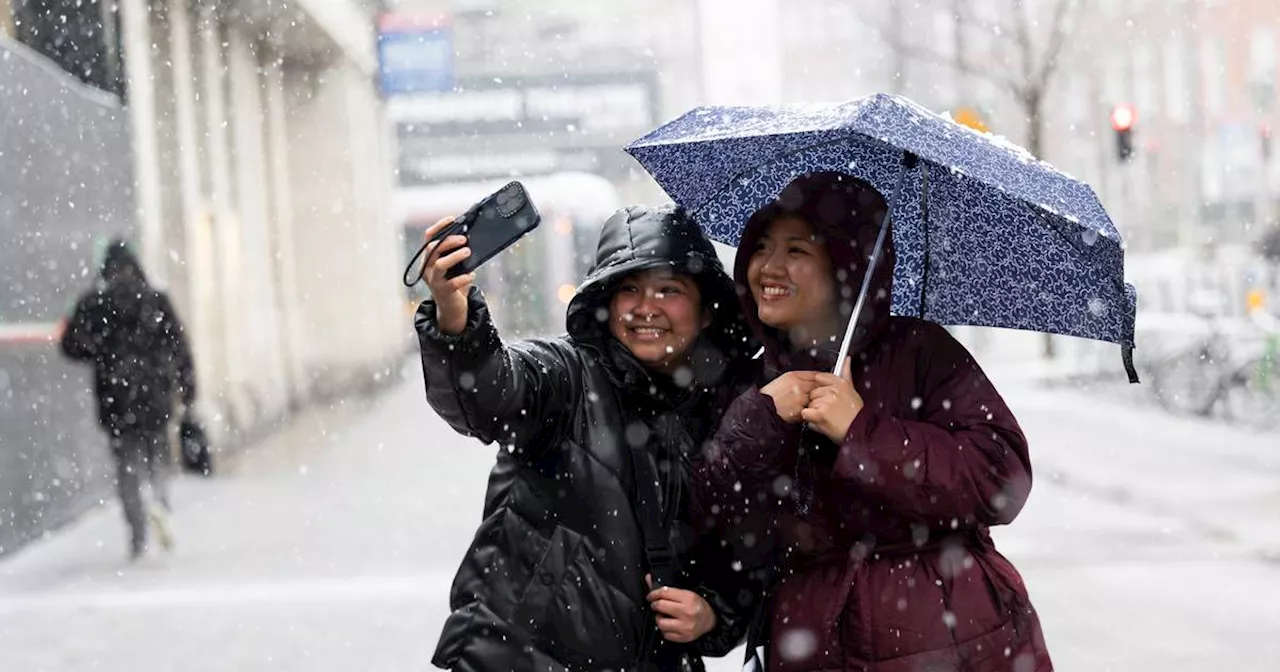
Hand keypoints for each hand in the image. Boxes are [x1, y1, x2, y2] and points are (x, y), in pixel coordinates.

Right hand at [421, 217, 475, 334]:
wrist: (451, 308)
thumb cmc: (454, 282)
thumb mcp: (454, 266)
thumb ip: (457, 253)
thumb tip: (470, 237)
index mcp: (429, 259)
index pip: (428, 238)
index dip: (439, 227)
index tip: (452, 219)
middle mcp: (428, 268)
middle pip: (433, 249)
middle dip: (448, 241)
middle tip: (464, 239)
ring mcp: (434, 281)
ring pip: (440, 265)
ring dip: (455, 256)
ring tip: (468, 252)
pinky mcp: (443, 292)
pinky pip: (452, 283)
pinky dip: (464, 278)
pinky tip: (472, 275)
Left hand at [646, 575, 716, 643]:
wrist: (710, 619)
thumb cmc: (697, 605)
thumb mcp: (685, 592)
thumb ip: (666, 588)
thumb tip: (649, 579)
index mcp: (688, 598)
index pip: (664, 593)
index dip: (653, 593)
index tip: (650, 596)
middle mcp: (687, 612)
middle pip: (660, 606)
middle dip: (654, 605)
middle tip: (656, 605)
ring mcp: (685, 626)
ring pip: (660, 622)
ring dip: (659, 619)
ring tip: (663, 616)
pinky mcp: (683, 637)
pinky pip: (665, 634)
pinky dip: (665, 629)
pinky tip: (669, 625)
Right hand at [760, 371, 820, 422]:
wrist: (761, 409)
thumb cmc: (769, 396)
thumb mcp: (782, 380)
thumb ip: (797, 379)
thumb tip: (811, 380)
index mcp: (793, 376)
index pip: (816, 375)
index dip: (821, 380)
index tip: (824, 383)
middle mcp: (798, 386)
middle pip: (819, 387)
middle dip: (820, 392)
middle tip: (820, 396)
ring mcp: (800, 399)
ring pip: (816, 400)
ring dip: (816, 403)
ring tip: (809, 405)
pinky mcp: (800, 411)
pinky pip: (811, 411)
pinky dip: (810, 412)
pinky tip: (804, 412)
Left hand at [800, 357, 864, 441]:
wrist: (859, 431)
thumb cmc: (856, 414)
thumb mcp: (852, 391)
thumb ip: (846, 373)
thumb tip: (846, 358)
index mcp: (841, 384)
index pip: (820, 377)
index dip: (820, 388)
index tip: (824, 395)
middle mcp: (834, 391)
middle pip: (812, 393)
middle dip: (817, 402)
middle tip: (829, 411)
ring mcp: (826, 402)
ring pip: (809, 404)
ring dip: (814, 413)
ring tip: (828, 418)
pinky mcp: (820, 414)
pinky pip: (806, 413)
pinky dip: (810, 420)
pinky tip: (821, 422)